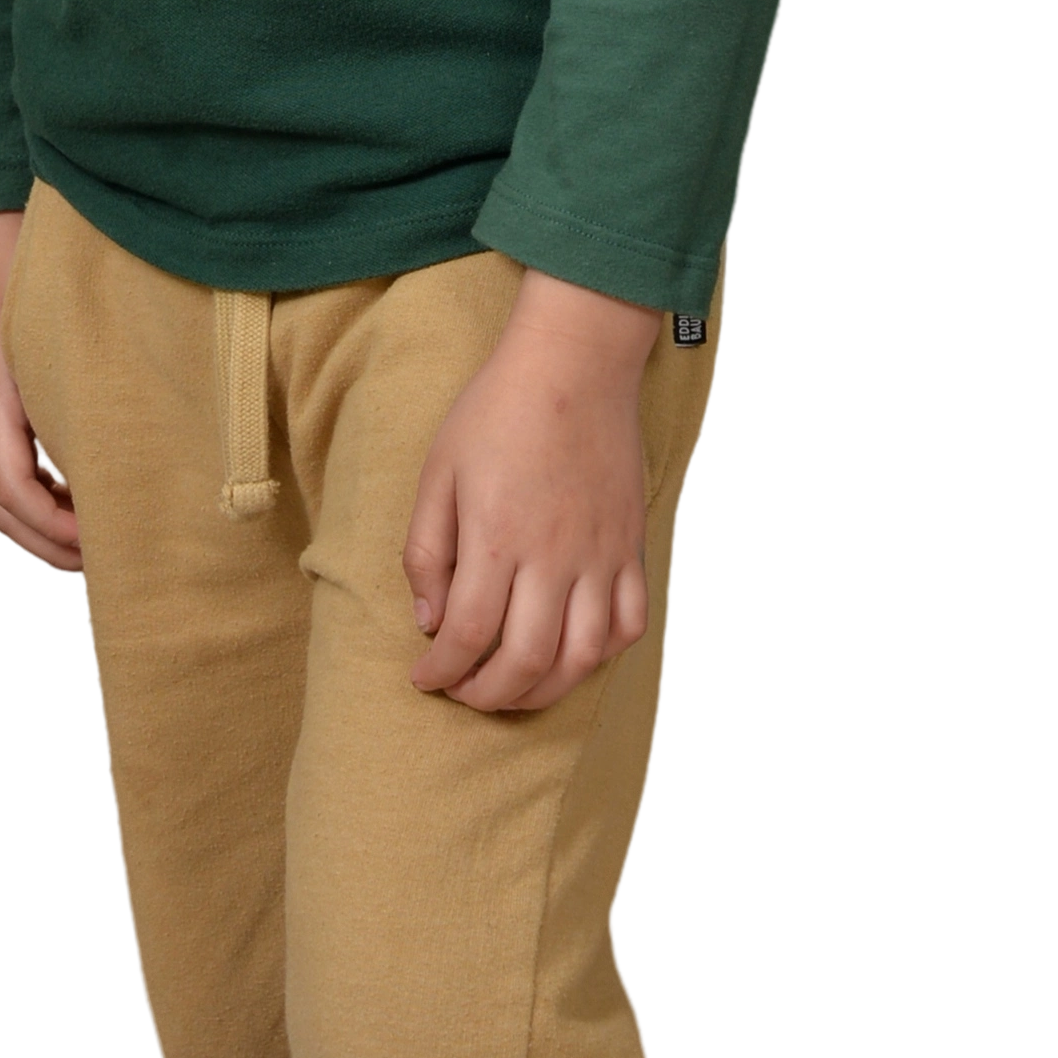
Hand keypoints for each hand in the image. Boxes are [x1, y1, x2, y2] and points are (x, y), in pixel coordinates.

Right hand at [0, 208, 80, 574]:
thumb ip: (83, 389)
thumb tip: (122, 448)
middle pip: (3, 507)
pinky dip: (41, 501)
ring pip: (3, 496)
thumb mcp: (60, 337)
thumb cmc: (34, 278)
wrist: (0, 236)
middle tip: (99, 565)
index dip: (53, 526)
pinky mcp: (2, 407)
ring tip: (93, 546)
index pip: (13, 490)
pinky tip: (81, 502)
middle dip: (47, 544)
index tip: (95, 542)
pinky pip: (13, 471)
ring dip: (42, 529)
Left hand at [403, 272, 663, 712]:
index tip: (425, 678)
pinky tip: (573, 652)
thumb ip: (426, 551)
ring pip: (583, 658)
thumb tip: (429, 621)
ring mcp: (601, 554)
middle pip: (526, 661)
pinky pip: (630, 623)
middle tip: (463, 692)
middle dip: (488, 695)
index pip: (468, 635)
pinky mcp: (632, 545)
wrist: (573, 363)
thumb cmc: (497, 410)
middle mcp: (555, 557)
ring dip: (545, 690)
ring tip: (514, 688)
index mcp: (497, 537)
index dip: (442, 670)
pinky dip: (603, 654)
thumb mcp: (439, 470)